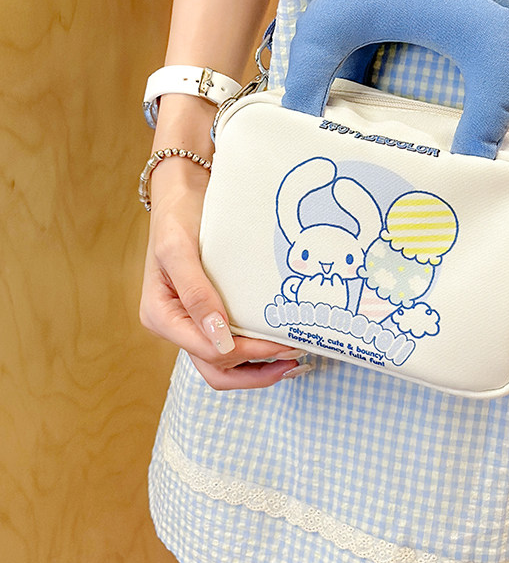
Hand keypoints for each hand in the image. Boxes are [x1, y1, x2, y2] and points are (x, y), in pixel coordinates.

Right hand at [139, 158, 306, 389]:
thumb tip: (218, 338)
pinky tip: (279, 344)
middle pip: (216, 368)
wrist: (182, 192)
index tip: (282, 343)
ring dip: (257, 368)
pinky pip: (229, 342)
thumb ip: (196, 294)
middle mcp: (174, 325)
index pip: (209, 351)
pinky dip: (254, 350)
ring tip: (292, 359)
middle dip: (256, 371)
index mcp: (161, 316)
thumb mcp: (180, 250)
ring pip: (223, 363)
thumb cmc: (178, 217)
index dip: (248, 352)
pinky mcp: (207, 312)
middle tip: (294, 359)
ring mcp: (191, 321)